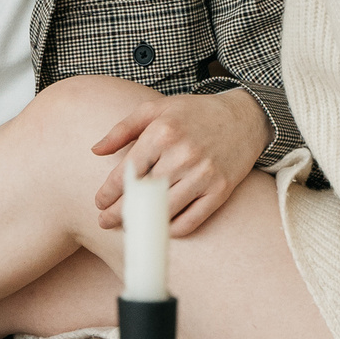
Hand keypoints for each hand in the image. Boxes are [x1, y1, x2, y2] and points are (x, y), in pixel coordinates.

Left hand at [90, 88, 269, 236]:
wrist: (243, 118)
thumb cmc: (194, 113)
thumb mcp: (156, 109)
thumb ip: (123, 129)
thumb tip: (95, 150)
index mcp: (163, 132)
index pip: (128, 171)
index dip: (109, 192)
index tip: (99, 202)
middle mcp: (183, 154)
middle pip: (143, 194)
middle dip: (119, 212)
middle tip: (105, 221)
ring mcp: (204, 174)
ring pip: (165, 210)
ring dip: (143, 223)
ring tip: (130, 227)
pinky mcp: (220, 190)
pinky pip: (192, 220)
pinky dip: (173, 229)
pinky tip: (160, 228)